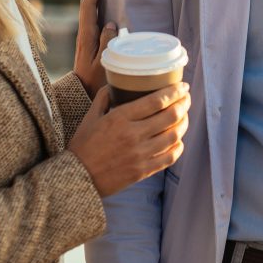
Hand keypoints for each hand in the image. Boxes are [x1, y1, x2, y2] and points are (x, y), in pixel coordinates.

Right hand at [67, 81, 189, 196]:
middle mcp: (133, 135)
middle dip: (184, 103)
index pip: (157, 101)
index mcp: (120, 119)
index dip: (175, 91)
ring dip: (183, 123)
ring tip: (184, 116)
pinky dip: (178, 146)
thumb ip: (104, 98)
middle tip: (186, 98)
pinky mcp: (143, 171)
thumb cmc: (82, 147)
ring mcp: (140, 155)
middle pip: (170, 116)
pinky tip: (178, 140)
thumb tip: (115, 83)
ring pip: (174, 136)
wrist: (76, 179)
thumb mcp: (90, 117)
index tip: (183, 86)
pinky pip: (170, 157)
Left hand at [72, 0, 115, 97]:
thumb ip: (107, 44)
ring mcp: (86, 35)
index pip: (89, 4)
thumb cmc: (95, 83)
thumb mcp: (103, 65)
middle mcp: (84, 32)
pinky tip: (105, 0)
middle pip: (87, 1)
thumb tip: (112, 22)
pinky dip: (98, 2)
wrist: (81, 95)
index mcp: (86, 35)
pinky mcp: (90, 40)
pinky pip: (93, 15)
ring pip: (89, 7)